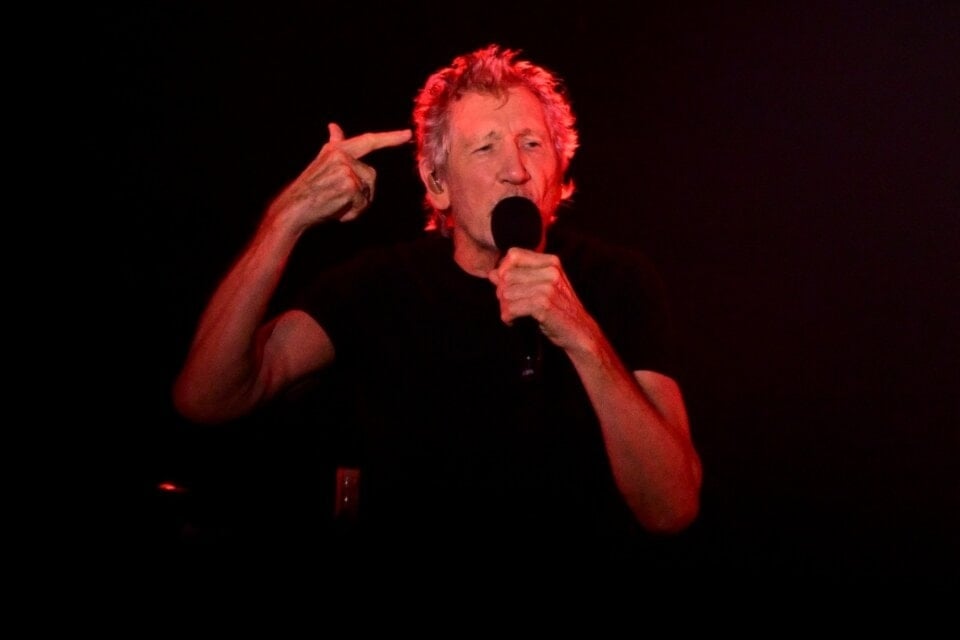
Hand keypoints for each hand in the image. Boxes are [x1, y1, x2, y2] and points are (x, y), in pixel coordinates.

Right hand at [269, 123, 411, 227]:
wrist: (295, 207)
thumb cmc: (310, 189)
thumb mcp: (323, 163)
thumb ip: (334, 146)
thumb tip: (334, 127)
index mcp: (336, 150)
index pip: (368, 141)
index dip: (389, 138)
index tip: (407, 134)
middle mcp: (342, 155)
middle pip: (371, 175)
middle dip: (364, 192)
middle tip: (343, 198)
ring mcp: (346, 168)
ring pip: (368, 190)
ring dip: (357, 203)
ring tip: (337, 205)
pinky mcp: (350, 183)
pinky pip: (362, 202)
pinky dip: (353, 211)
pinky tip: (338, 211)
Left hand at [488, 247, 597, 351]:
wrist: (580, 332)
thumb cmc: (559, 310)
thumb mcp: (542, 288)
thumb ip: (518, 278)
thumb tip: (492, 273)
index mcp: (551, 263)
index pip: (513, 255)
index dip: (503, 270)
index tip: (506, 287)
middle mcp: (550, 271)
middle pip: (506, 276)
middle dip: (502, 294)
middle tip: (510, 306)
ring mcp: (547, 287)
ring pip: (506, 294)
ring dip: (505, 308)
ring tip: (514, 315)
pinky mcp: (543, 304)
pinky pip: (511, 308)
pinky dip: (508, 318)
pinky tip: (514, 322)